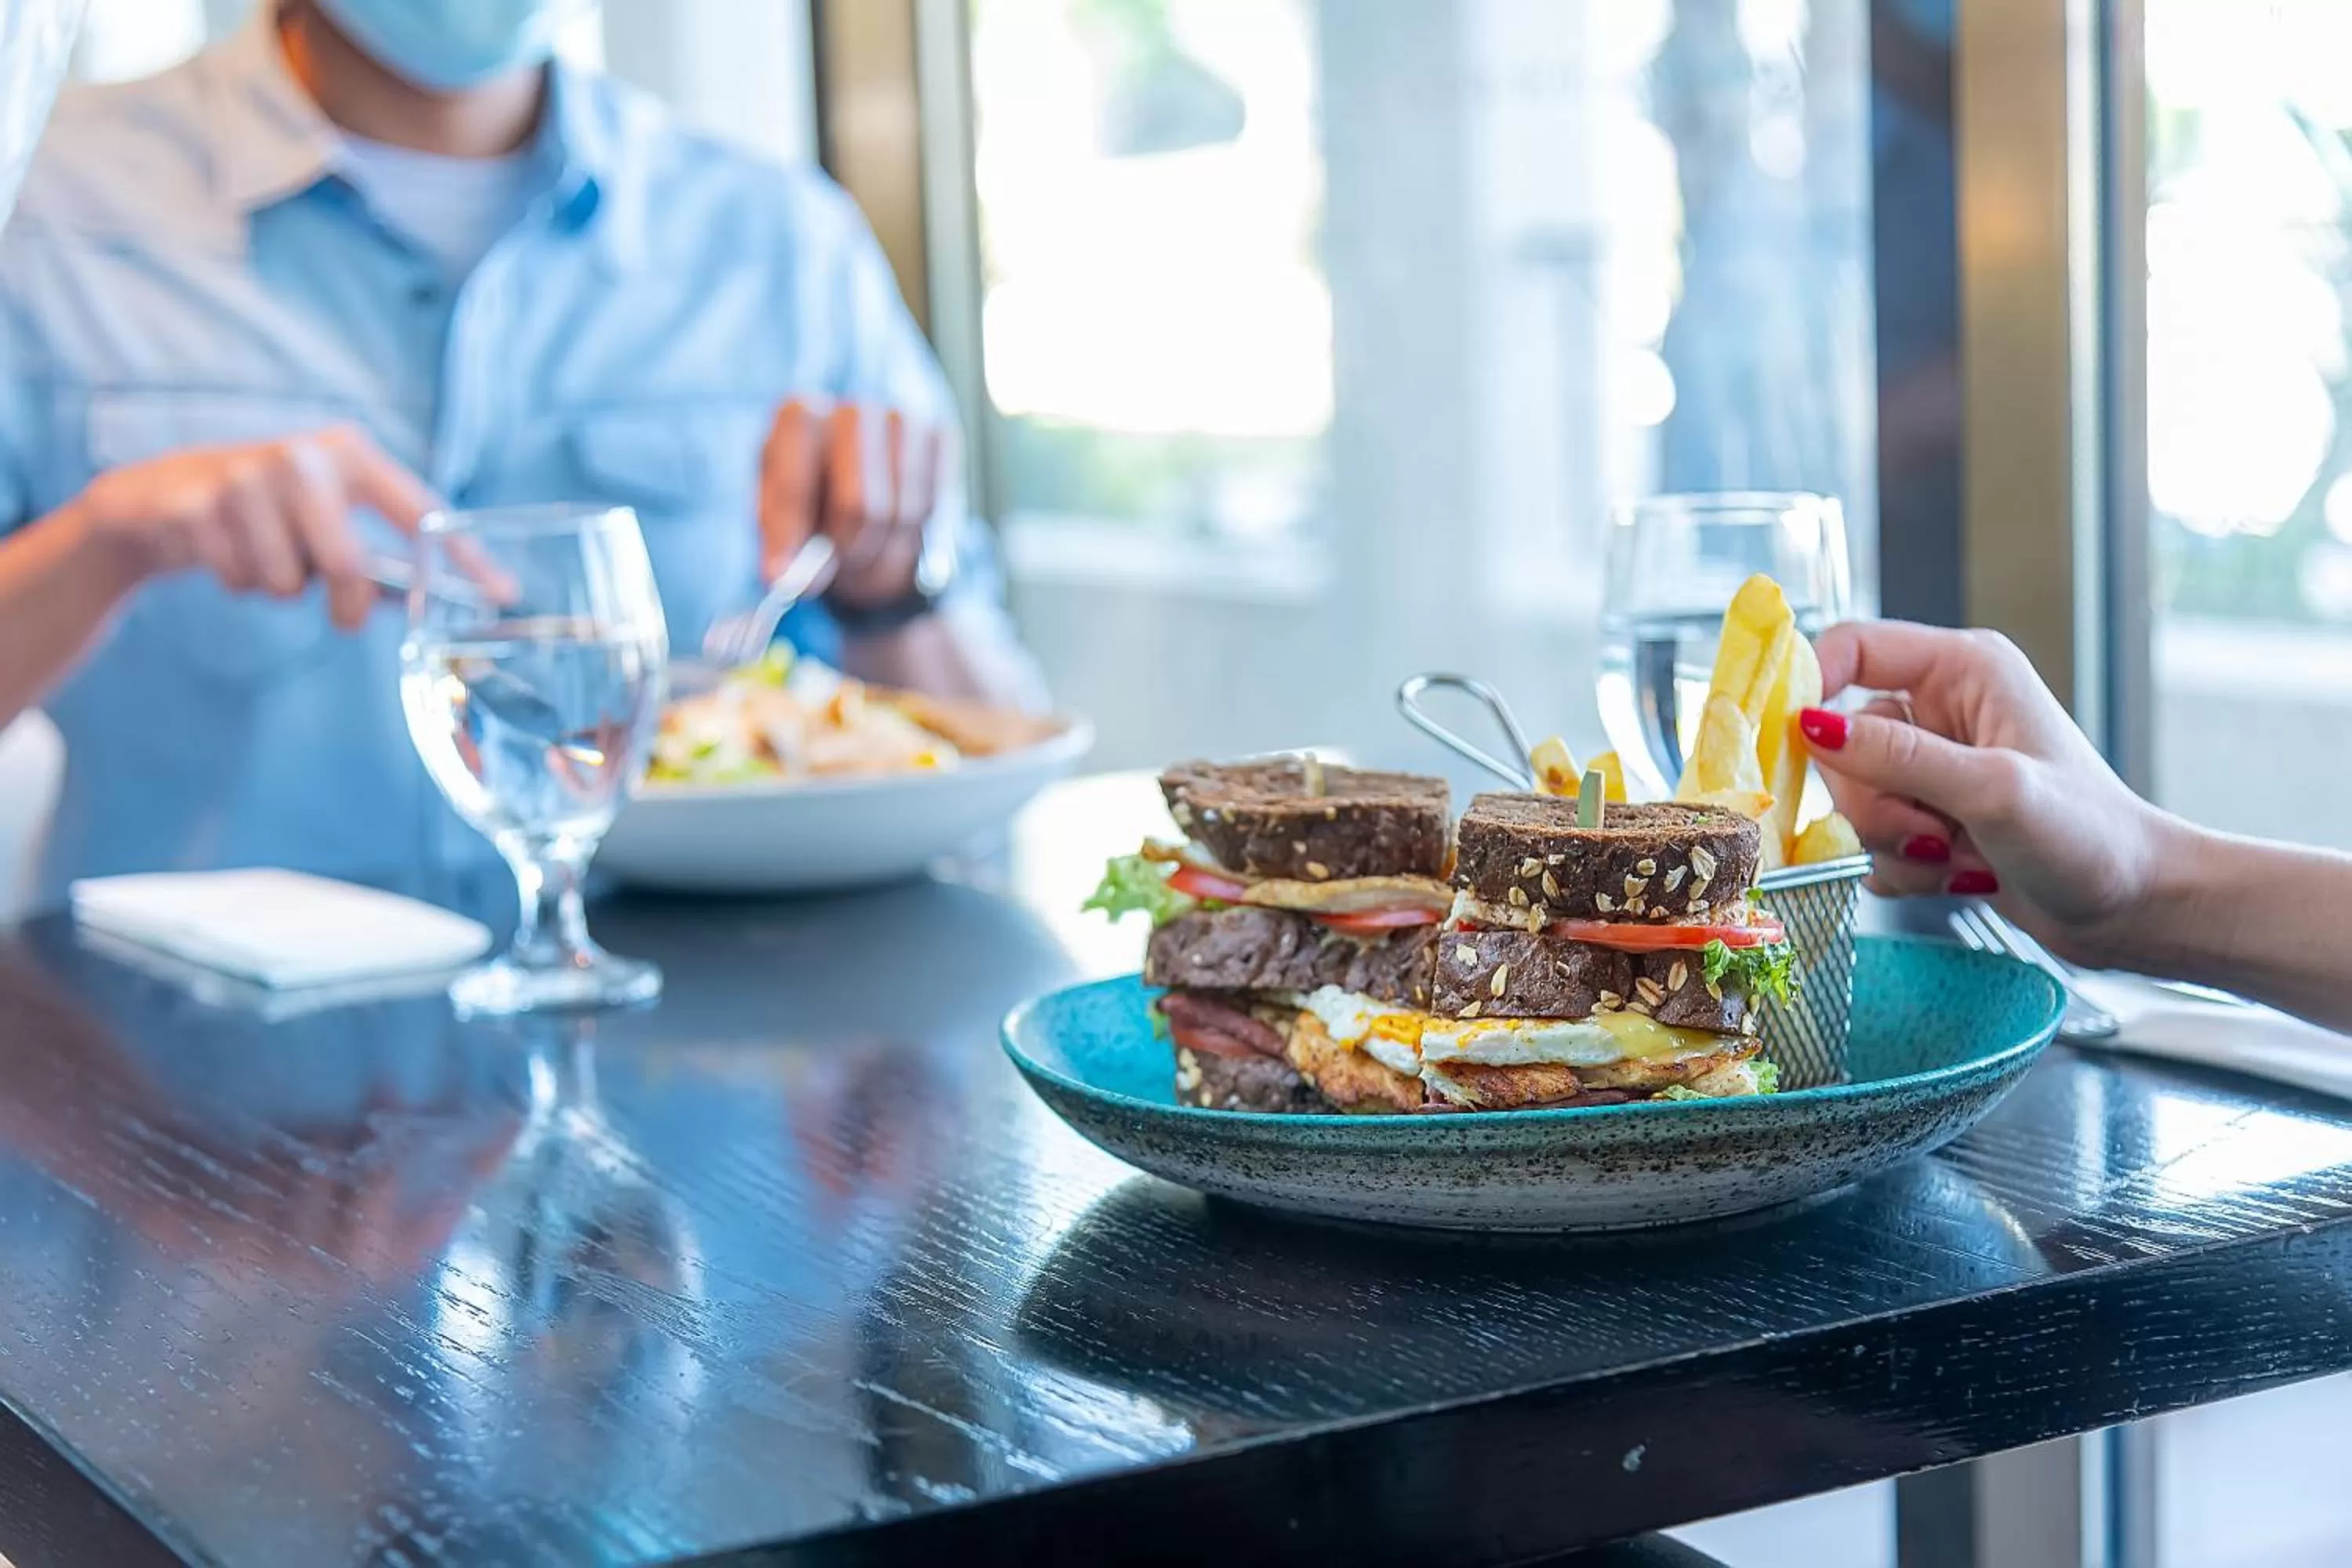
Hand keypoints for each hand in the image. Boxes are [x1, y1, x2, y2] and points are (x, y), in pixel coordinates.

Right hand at [70, 425, 436, 629]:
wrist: (164, 496)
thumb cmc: (270, 514)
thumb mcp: (328, 520)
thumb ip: (381, 558)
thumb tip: (443, 602)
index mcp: (350, 455)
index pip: (421, 511)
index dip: (463, 557)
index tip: (503, 593)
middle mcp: (303, 457)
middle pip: (349, 563)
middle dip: (350, 603)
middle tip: (347, 619)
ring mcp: (245, 477)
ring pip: (288, 581)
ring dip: (281, 587)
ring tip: (267, 558)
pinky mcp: (197, 505)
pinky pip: (240, 581)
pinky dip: (239, 583)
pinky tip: (227, 552)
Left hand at [759, 398, 948, 612]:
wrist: (862, 488)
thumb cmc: (814, 507)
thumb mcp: (782, 522)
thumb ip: (783, 546)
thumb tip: (785, 577)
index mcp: (797, 418)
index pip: (794, 482)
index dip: (792, 535)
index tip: (789, 579)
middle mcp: (850, 410)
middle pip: (859, 505)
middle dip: (852, 548)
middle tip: (843, 562)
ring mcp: (901, 418)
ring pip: (904, 513)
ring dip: (886, 546)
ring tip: (868, 541)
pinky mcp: (939, 434)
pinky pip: (936, 505)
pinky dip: (919, 528)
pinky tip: (900, 520)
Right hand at [1800, 620, 2183, 964]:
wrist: (2135, 909)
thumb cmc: (2092, 836)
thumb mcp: (1993, 791)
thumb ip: (1899, 758)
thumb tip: (1808, 727)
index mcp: (1963, 669)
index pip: (1852, 648)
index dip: (1810, 686)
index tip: (1786, 741)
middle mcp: (1941, 709)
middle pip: (1840, 742)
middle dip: (1875, 801)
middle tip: (1930, 831)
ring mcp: (1931, 766)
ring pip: (1851, 799)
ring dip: (1894, 842)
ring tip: (1959, 857)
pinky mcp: (1925, 816)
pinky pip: (1868, 841)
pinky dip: (1903, 868)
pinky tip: (1959, 874)